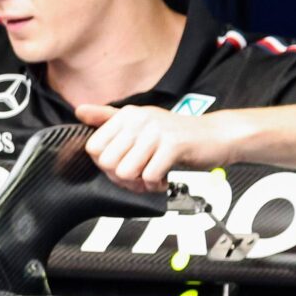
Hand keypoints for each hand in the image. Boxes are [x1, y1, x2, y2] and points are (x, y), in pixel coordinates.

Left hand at [75, 104, 237, 189]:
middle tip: (140, 176)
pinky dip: (156, 185)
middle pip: (107, 163)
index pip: (93, 148)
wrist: (216, 136)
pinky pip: (149, 176)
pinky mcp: (173, 145)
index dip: (106, 166)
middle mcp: (139, 119)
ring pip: (125, 171)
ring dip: (139, 183)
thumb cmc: (177, 135)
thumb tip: (79, 111)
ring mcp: (156, 131)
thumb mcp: (141, 123)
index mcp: (128, 114)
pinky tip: (164, 178)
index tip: (123, 166)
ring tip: (152, 177)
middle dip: (122, 178)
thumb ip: (108, 118)